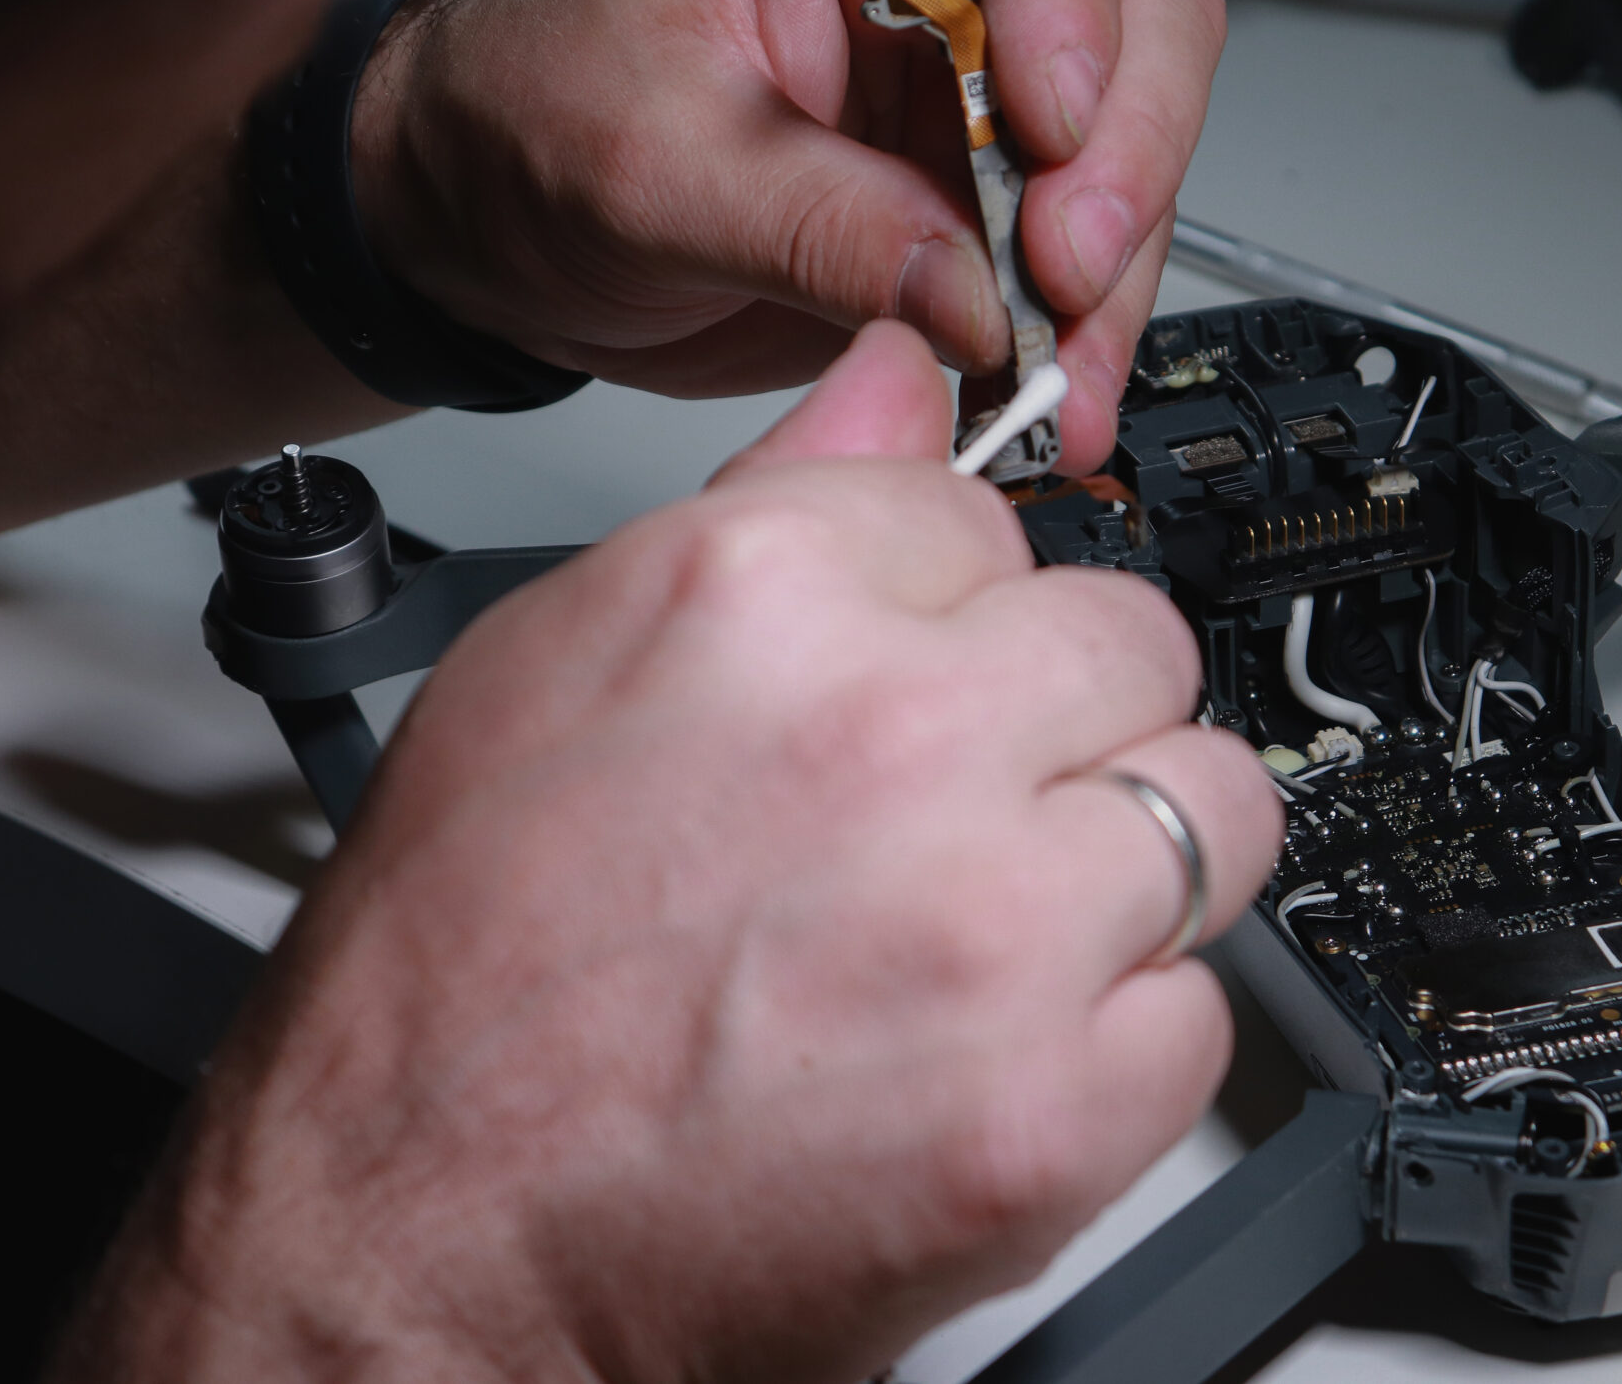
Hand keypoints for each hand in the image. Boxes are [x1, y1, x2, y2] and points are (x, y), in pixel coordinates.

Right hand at [53, 322, 1279, 1383]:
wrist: (410, 1238)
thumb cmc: (452, 979)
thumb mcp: (554, 664)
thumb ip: (772, 501)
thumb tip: (899, 382)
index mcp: (757, 596)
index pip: (994, 516)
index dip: (956, 615)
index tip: (921, 684)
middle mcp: (888, 734)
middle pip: (1133, 646)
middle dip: (1062, 728)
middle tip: (955, 824)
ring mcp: (989, 926)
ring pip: (1211, 812)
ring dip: (1119, 875)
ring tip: (981, 945)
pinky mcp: (1053, 1109)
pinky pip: (1196, 1013)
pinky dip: (1114, 1046)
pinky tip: (980, 1058)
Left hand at [353, 0, 1224, 474]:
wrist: (487, 215)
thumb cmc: (532, 109)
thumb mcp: (650, 164)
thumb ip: (814, 225)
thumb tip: (968, 295)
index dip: (1070, 0)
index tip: (1053, 126)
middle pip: (1135, 6)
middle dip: (1121, 153)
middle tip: (1064, 271)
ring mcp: (975, 69)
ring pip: (1133, 136)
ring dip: (1113, 267)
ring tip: (1058, 372)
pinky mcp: (981, 182)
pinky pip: (1082, 243)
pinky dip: (1081, 325)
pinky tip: (1051, 386)